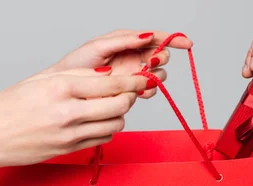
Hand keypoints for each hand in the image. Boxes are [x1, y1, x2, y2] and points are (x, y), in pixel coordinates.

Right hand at [0, 67, 164, 168]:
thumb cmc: (8, 106)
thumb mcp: (40, 79)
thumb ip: (76, 75)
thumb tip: (108, 74)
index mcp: (60, 88)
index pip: (111, 84)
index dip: (133, 81)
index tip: (143, 78)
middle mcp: (67, 112)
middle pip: (119, 105)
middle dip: (130, 97)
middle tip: (128, 92)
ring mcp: (69, 134)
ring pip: (115, 124)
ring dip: (119, 114)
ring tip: (109, 107)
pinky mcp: (69, 149)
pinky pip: (102, 139)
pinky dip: (107, 129)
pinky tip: (96, 121)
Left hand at [46, 30, 192, 97]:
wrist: (66, 89)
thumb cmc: (77, 64)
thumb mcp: (100, 47)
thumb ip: (125, 41)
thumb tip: (148, 35)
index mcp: (128, 42)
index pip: (157, 38)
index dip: (174, 40)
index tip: (187, 43)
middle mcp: (134, 57)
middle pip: (161, 56)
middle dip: (160, 59)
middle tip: (149, 63)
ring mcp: (133, 74)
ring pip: (157, 74)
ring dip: (155, 76)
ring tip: (141, 78)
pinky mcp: (131, 90)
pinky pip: (148, 90)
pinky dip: (148, 90)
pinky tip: (139, 91)